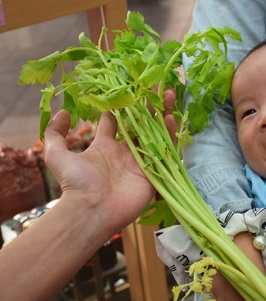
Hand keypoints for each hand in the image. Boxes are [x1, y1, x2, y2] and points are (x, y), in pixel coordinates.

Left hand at [44, 90, 176, 233]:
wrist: (92, 209)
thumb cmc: (75, 184)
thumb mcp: (56, 155)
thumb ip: (55, 134)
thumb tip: (63, 112)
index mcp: (105, 146)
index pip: (115, 121)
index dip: (119, 106)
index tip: (125, 88)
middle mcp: (125, 152)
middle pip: (140, 123)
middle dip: (148, 105)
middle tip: (155, 86)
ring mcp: (141, 161)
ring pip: (155, 133)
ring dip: (162, 113)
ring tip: (169, 94)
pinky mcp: (153, 172)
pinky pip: (164, 151)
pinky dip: (169, 134)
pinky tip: (170, 117)